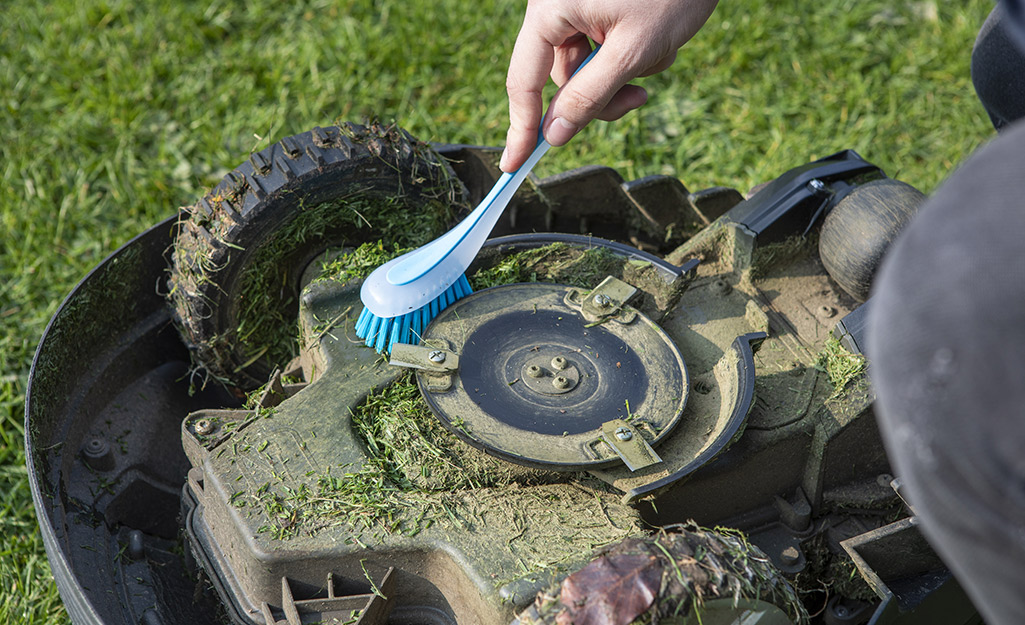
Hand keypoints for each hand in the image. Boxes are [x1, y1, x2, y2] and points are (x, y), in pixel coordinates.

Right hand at [501, 0, 718, 171]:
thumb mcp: (632, 51)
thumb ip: (589, 96)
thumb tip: (555, 135)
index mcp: (550, 10)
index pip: (524, 81)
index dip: (521, 127)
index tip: (513, 164)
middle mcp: (555, 8)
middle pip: (561, 78)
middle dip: (601, 94)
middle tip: (638, 99)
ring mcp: (576, 8)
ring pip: (587, 70)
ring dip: (622, 75)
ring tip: (659, 51)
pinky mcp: (596, 10)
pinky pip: (603, 51)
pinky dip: (630, 57)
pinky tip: (658, 39)